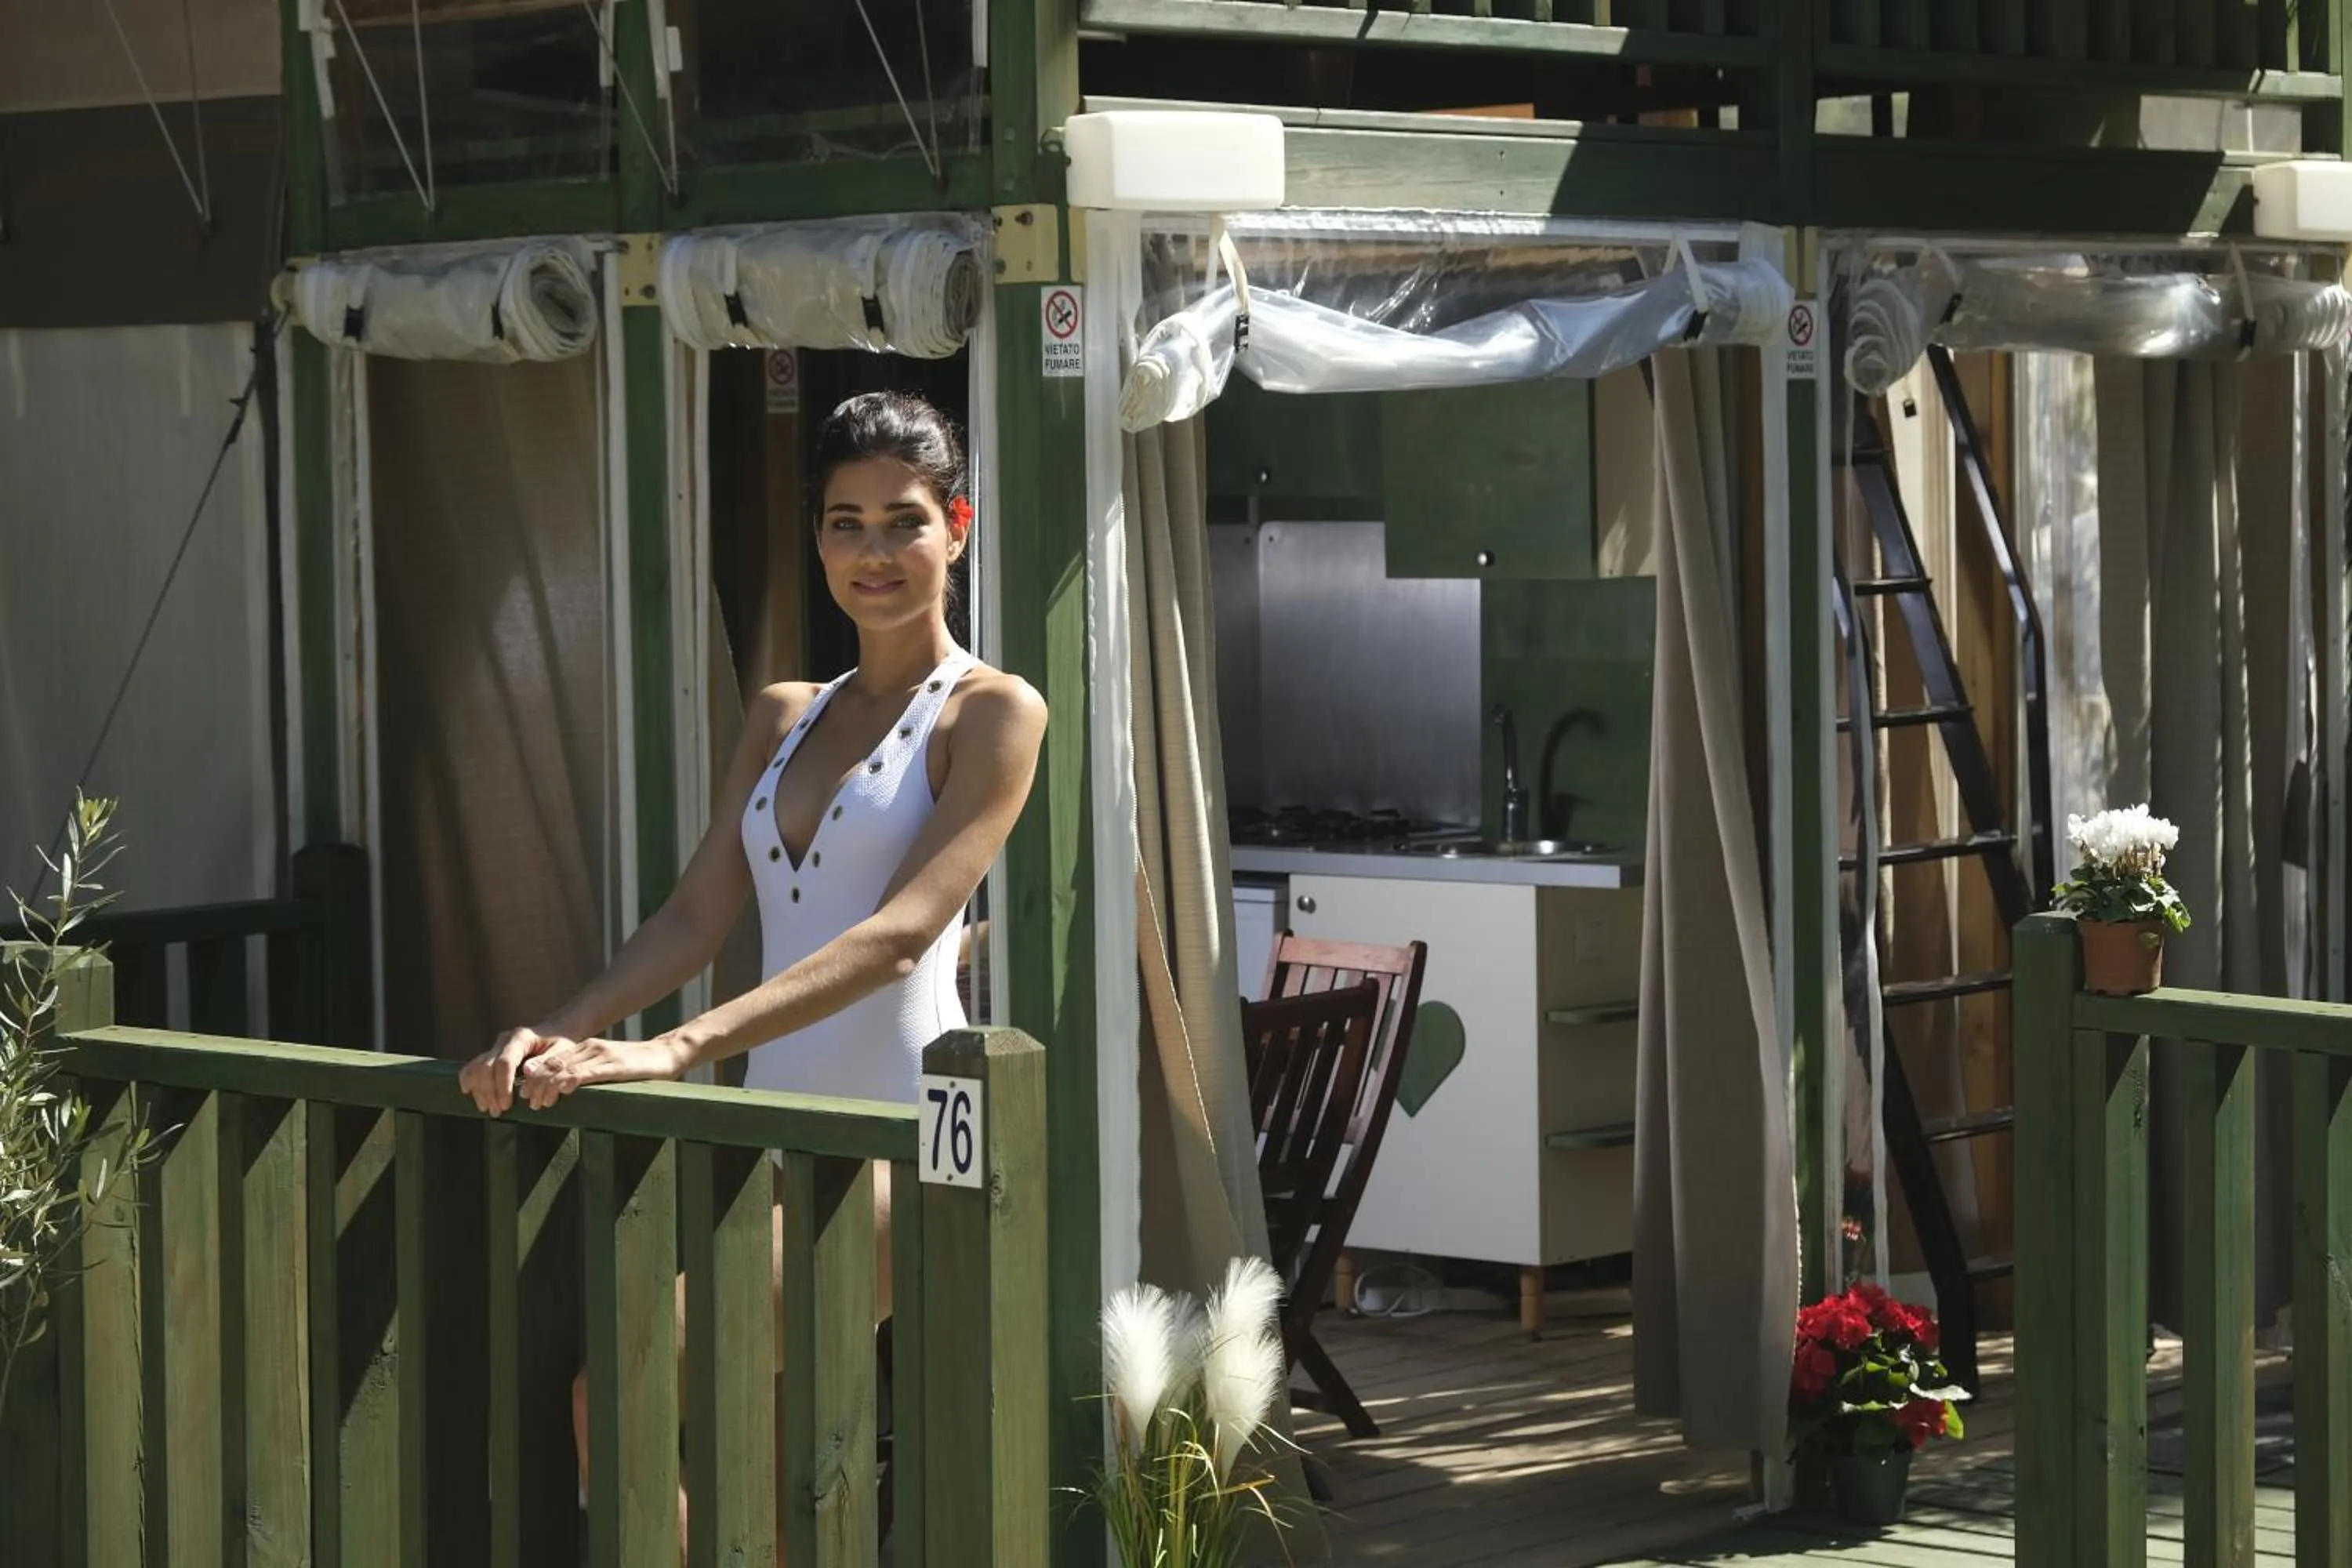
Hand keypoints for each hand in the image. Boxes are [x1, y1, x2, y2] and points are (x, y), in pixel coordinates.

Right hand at [461, 1025, 566, 1115]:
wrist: (556, 1031)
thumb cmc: (561, 1043)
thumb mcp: (563, 1050)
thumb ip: (547, 1062)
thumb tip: (526, 1072)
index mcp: (521, 1037)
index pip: (505, 1061)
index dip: (503, 1085)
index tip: (506, 1105)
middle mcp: (504, 1040)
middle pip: (487, 1066)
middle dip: (489, 1092)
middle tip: (497, 1112)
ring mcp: (495, 1047)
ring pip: (477, 1067)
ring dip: (479, 1090)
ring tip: (488, 1108)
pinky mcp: (490, 1054)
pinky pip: (472, 1066)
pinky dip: (468, 1079)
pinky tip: (469, 1092)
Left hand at [515, 1035, 687, 1110]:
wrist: (668, 1054)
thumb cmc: (639, 1066)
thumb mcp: (608, 1067)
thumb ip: (589, 1073)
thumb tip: (566, 1091)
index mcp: (586, 1048)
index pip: (551, 1062)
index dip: (534, 1078)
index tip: (525, 1096)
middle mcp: (590, 1048)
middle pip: (553, 1065)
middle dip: (536, 1085)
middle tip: (528, 1104)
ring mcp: (602, 1055)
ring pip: (565, 1069)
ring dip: (548, 1087)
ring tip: (539, 1104)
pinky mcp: (614, 1065)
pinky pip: (587, 1072)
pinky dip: (570, 1080)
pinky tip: (561, 1090)